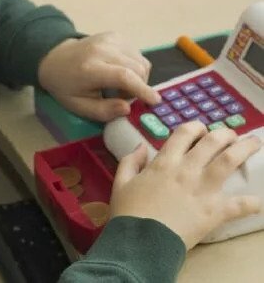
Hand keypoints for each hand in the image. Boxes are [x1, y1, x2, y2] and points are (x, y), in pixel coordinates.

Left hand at [37, 32, 160, 121]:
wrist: (54, 58)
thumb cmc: (66, 86)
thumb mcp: (78, 106)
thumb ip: (103, 111)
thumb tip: (127, 108)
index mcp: (90, 68)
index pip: (123, 76)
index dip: (142, 89)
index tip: (154, 102)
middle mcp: (102, 49)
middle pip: (137, 68)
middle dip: (139, 87)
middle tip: (123, 97)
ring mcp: (110, 39)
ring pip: (141, 60)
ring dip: (138, 77)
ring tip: (119, 85)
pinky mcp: (115, 35)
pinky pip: (136, 53)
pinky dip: (134, 66)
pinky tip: (119, 71)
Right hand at [109, 121, 261, 249]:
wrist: (141, 242)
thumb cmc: (128, 212)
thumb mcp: (121, 182)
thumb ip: (130, 161)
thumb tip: (140, 146)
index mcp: (165, 162)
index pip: (185, 132)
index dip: (197, 127)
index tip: (202, 131)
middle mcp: (187, 169)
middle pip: (213, 142)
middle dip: (226, 134)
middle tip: (232, 136)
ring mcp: (203, 189)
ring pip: (229, 161)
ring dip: (245, 149)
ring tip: (254, 144)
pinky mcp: (215, 211)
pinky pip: (240, 204)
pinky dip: (252, 203)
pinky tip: (258, 202)